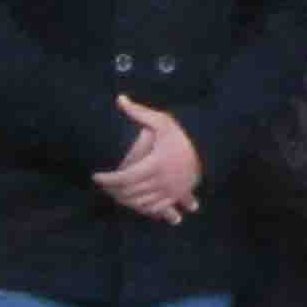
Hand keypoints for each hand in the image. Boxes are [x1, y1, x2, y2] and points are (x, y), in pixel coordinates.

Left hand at [96, 101, 197, 222]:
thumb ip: (139, 112)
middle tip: (102, 184)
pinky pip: (154, 207)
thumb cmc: (183, 134)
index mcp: (155, 164)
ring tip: (114, 191)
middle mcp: (162, 181)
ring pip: (140, 202)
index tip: (96, 176)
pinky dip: (141, 206)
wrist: (210, 147)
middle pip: (130, 192)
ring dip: (124, 199)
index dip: (107, 179)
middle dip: (112, 190)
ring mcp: (170, 191)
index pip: (124, 178)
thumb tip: (120, 98)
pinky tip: (132, 200)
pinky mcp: (176, 195)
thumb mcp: (162, 121)